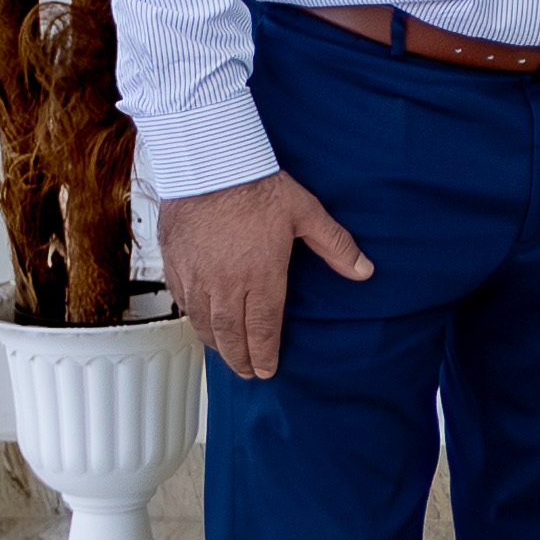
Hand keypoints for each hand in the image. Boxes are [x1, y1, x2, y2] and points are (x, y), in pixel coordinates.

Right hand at [156, 171, 372, 379]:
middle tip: (248, 372)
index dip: (265, 353)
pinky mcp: (176, 266)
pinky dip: (195, 320)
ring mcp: (196, 277)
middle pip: (231, 334)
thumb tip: (364, 270)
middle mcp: (225, 284)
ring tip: (228, 355)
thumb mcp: (307, 214)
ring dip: (217, 344)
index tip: (268, 369)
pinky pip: (183, 303)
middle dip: (240, 358)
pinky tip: (202, 324)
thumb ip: (336, 246)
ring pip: (204, 323)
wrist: (209, 166)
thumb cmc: (258, 187)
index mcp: (260, 276)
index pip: (263, 328)